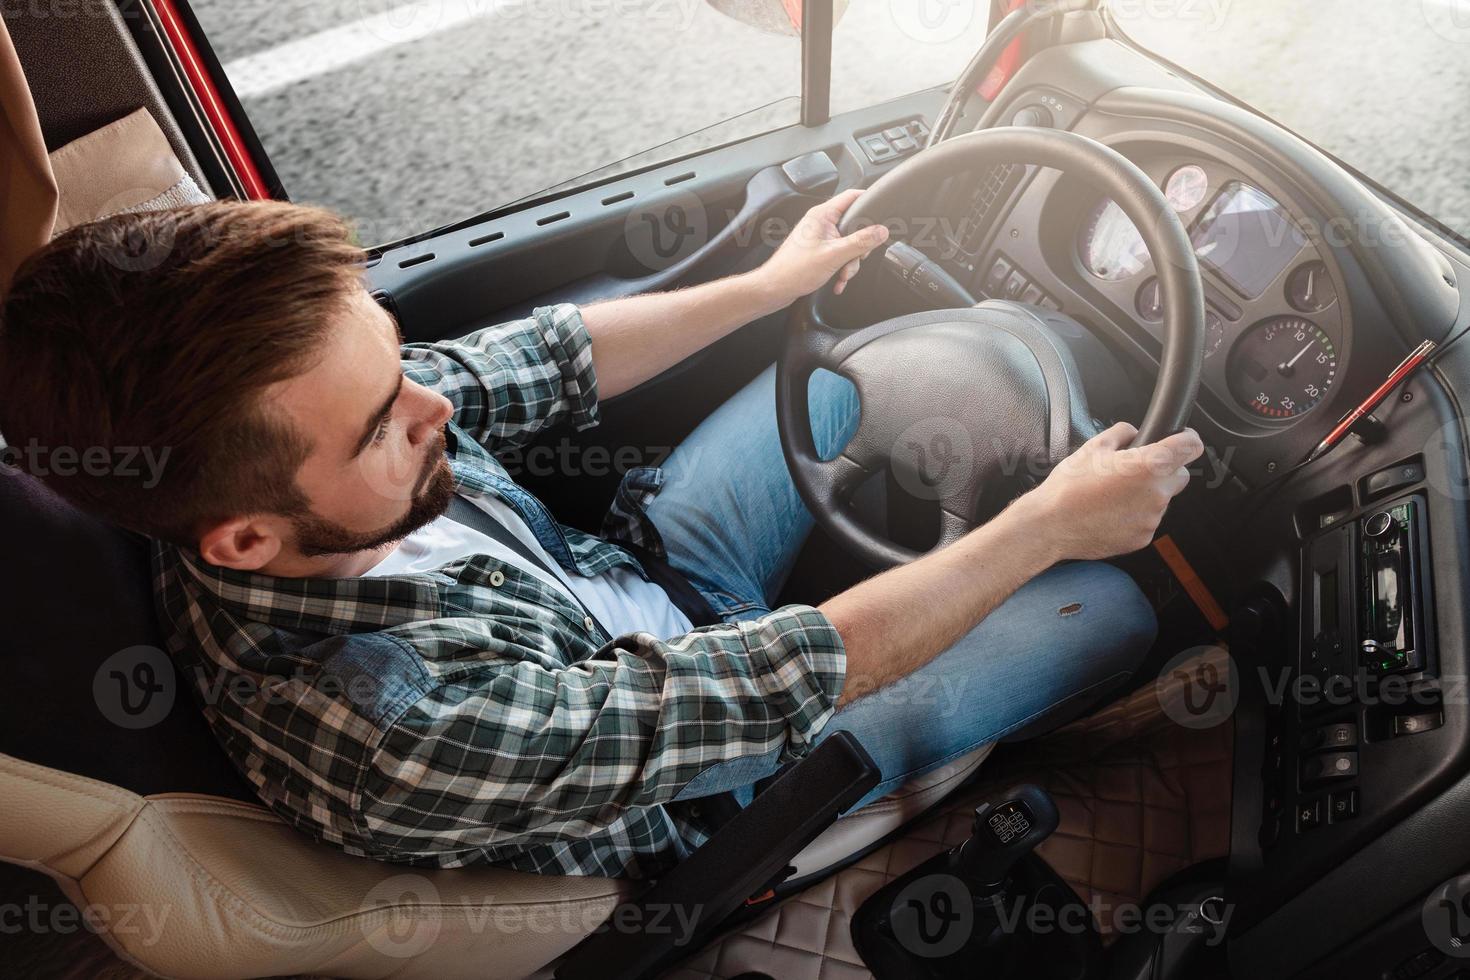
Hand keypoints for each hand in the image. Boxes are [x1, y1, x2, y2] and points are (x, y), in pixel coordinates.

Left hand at [757, 189, 889, 303]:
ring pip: (848, 245)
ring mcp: (820, 237)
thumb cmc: (794, 270)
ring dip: (850, 263)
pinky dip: (841, 268)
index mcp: (822, 215)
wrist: (775, 289)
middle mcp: (821, 223)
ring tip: (842, 275)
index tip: (881, 211)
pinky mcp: (819, 251)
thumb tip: (880, 231)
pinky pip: (839, 255)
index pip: (851, 196)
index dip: (868, 200)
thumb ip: (860, 242)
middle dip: (859, 247)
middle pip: (854, 226)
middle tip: (856, 257)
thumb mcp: (835, 255)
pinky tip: (837, 281)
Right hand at [1017, 422, 1204, 560]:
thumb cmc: (1068, 487)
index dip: (1187, 440)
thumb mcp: (1093, 446)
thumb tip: (1134, 433)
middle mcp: (1156, 494)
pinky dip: (1134, 515)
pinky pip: (1147, 520)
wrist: (1050, 525)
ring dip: (1145, 495)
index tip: (1180, 440)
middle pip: (1178, 476)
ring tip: (1112, 496)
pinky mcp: (1143, 537)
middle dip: (1162, 471)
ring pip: (1161, 500)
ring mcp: (1151, 519)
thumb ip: (1122, 432)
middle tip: (1131, 472)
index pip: (1190, 447)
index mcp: (1148, 466)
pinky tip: (1110, 512)